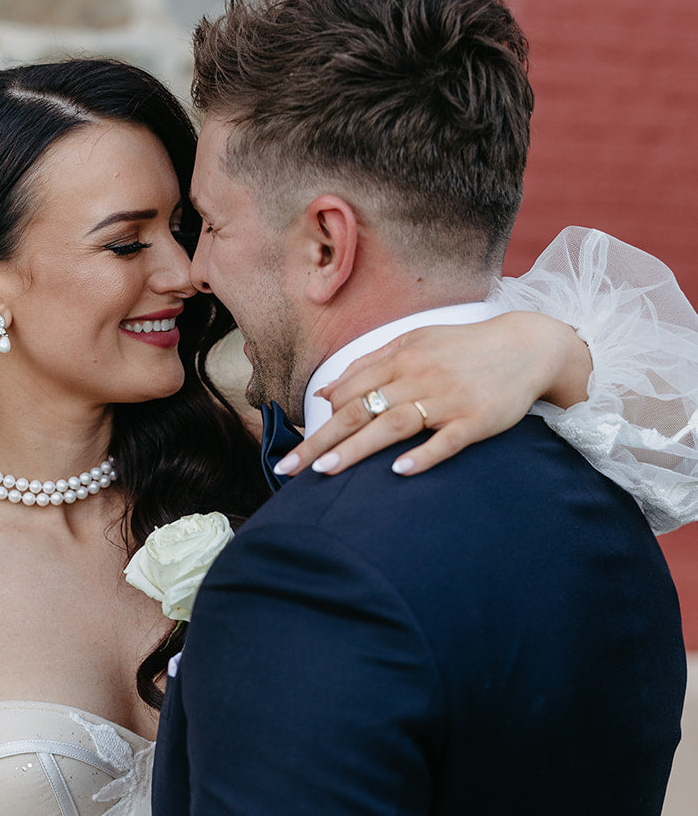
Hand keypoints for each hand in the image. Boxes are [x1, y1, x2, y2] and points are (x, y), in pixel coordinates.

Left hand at [277, 311, 592, 478]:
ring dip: (357, 449)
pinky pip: (446, 440)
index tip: (291, 451)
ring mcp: (447, 399)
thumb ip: (370, 365)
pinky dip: (423, 455)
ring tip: (325, 472)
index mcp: (400, 358)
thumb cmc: (463, 348)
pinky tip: (399, 472)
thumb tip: (327, 391)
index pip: (348, 393)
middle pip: (360, 412)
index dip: (317, 423)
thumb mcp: (414, 342)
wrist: (528, 346)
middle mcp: (418, 377)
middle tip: (288, 469)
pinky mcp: (476, 420)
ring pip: (394, 425)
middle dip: (321, 441)